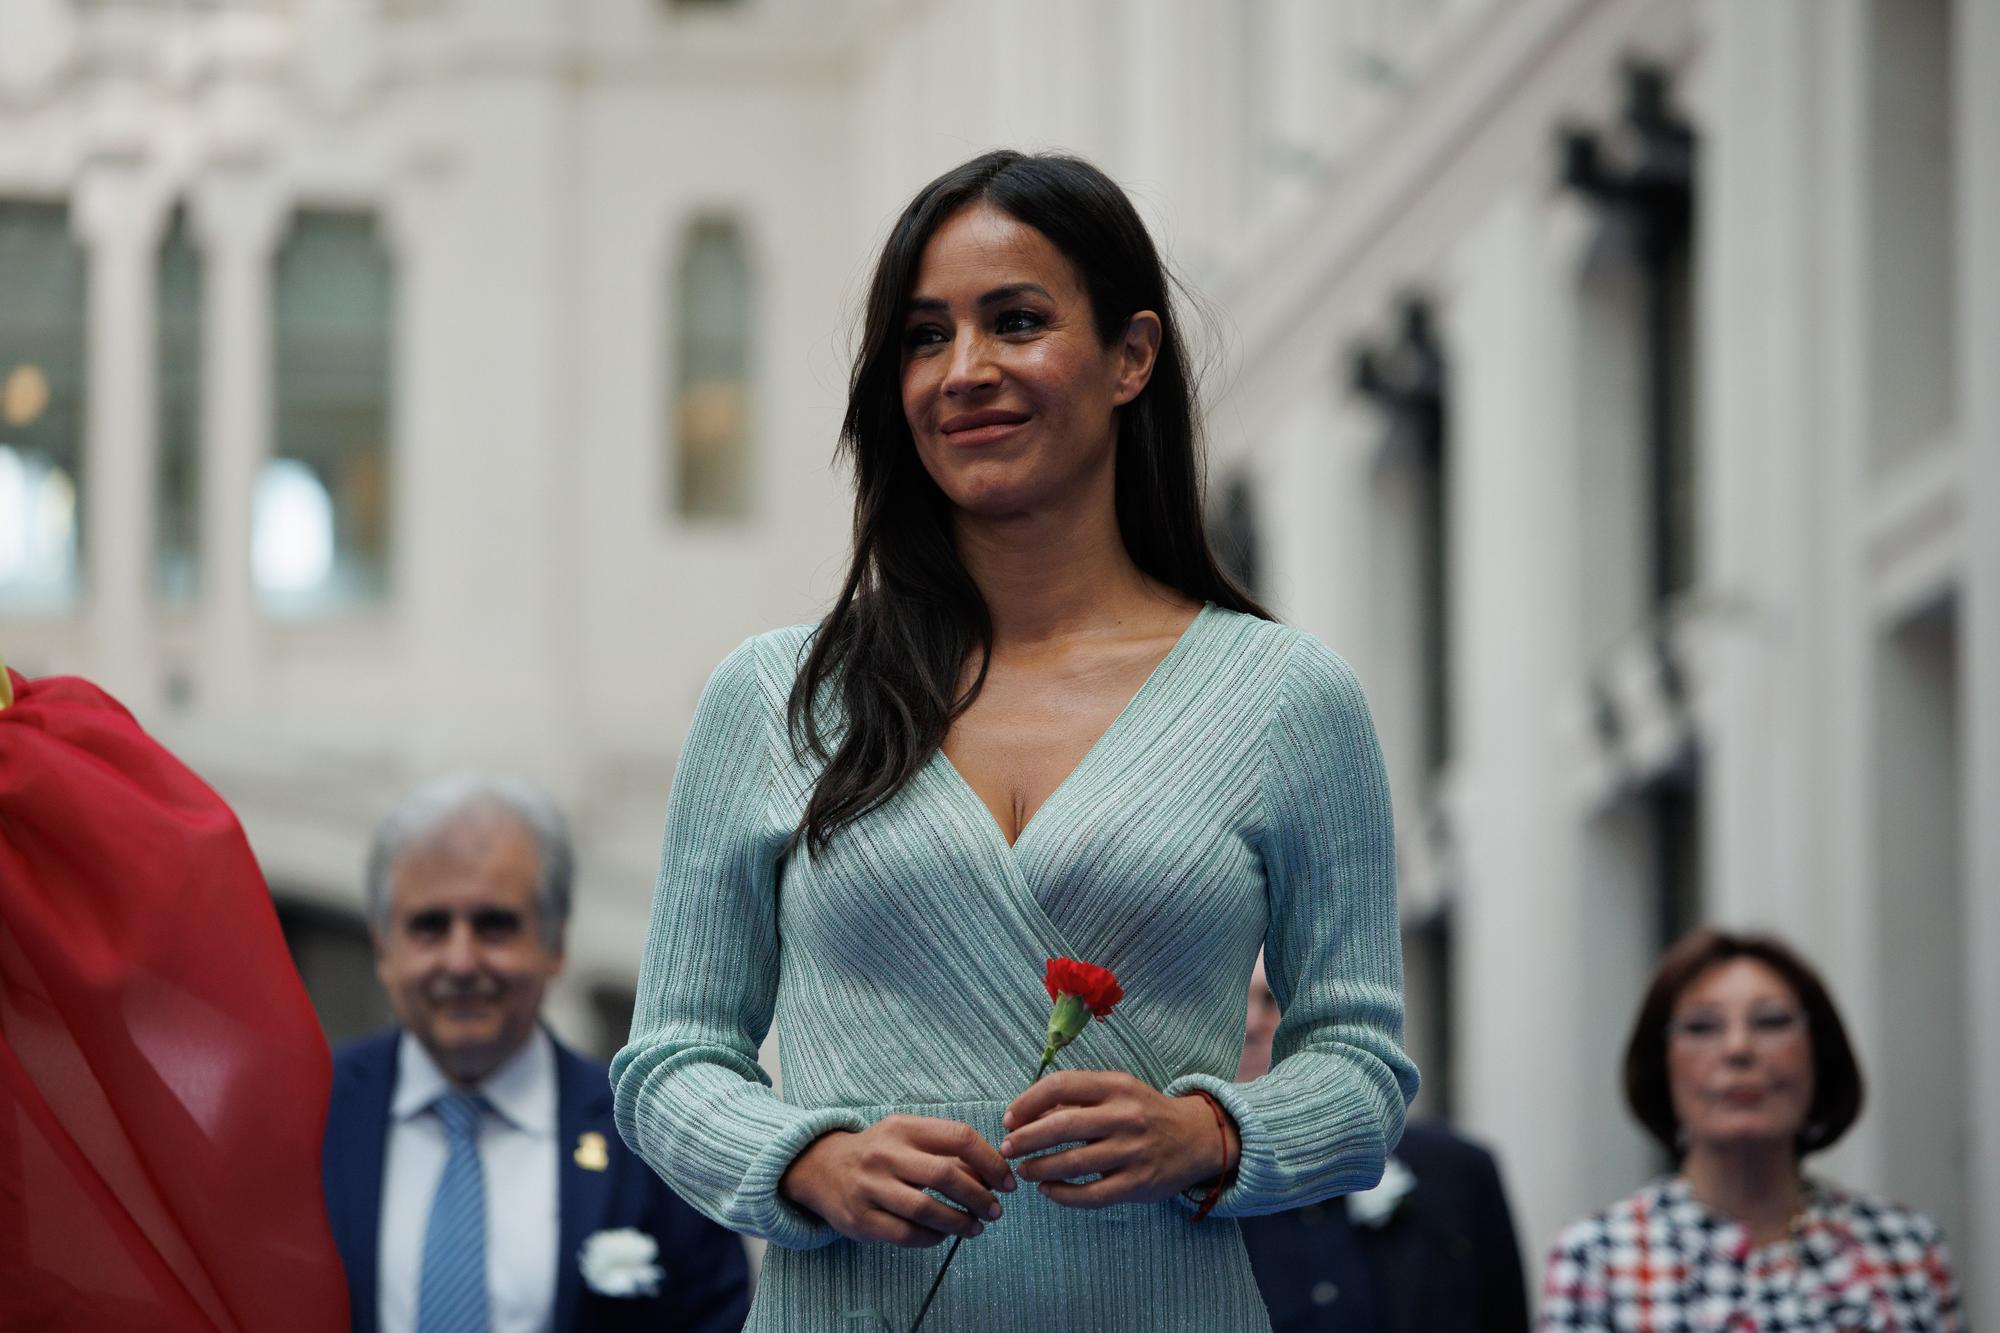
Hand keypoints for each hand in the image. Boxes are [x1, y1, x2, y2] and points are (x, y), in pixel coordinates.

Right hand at [779, 1115, 1016, 1247]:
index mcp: (903, 1127)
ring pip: (926, 1209)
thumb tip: (991, 1174)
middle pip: (946, 1175)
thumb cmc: (879, 1153)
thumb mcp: (907, 1136)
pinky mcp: (861, 1220)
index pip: (959, 1137)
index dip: (991, 1162)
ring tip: (976, 1227)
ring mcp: (870, 1188)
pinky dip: (933, 1238)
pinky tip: (944, 1235)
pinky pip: (906, 1234)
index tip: (1007, 1182)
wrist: (821, 1168)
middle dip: (979, 1196)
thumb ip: (944, 1149)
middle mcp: (886, 1154)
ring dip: (960, 1222)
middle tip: (996, 1210)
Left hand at [998, 1070, 1237, 1209]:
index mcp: (1116, 1085)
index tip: (1009, 1119)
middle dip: (1025, 1139)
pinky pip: (1090, 1195)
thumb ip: (1078, 1098)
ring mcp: (1133, 1151)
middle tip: (1007, 1148)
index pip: (1059, 1085)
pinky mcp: (1138, 1184)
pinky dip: (1062, 1195)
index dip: (1026, 1103)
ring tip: (1024, 1170)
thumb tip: (1026, 1114)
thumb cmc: (1144, 1113)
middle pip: (1061, 1125)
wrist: (1197, 1138)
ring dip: (1039, 1168)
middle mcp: (1125, 1116)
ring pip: (1072, 1163)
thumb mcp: (1118, 1091)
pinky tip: (1048, 1190)